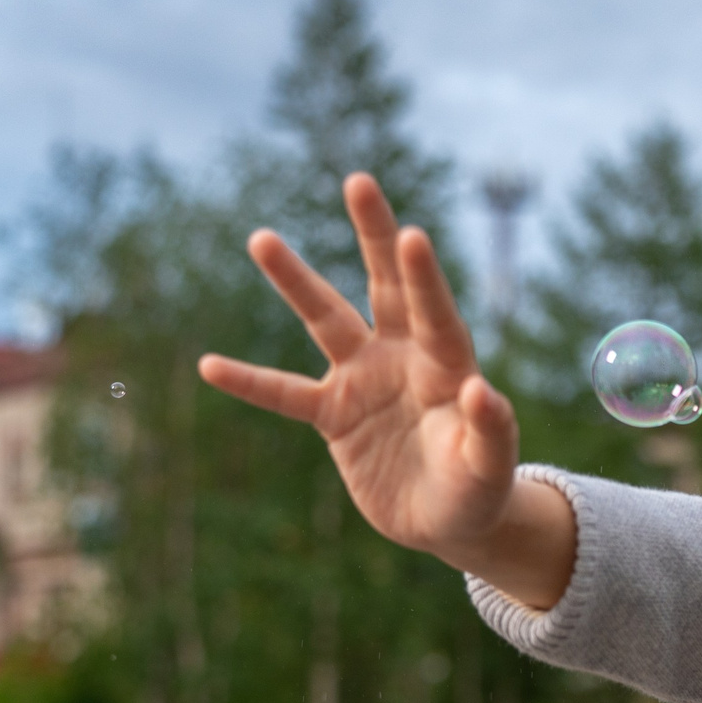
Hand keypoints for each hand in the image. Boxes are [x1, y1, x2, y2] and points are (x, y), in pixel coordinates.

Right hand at [197, 174, 571, 605]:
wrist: (448, 522)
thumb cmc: (479, 491)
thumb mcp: (491, 469)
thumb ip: (492, 431)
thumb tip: (483, 391)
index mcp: (448, 366)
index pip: (436, 314)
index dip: (424, 278)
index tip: (411, 234)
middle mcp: (404, 359)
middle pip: (386, 288)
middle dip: (374, 237)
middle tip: (359, 181)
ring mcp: (364, 381)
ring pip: (327, 322)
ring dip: (297, 283)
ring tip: (263, 238)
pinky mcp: (334, 415)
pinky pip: (286, 395)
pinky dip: (251, 382)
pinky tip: (209, 365)